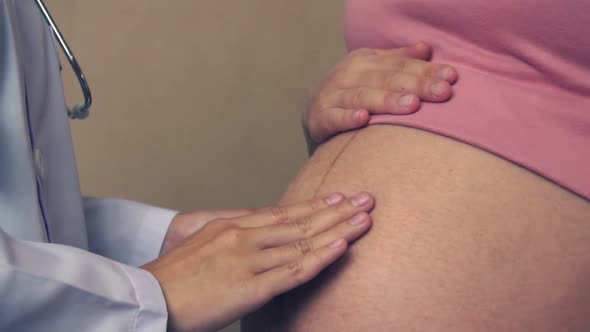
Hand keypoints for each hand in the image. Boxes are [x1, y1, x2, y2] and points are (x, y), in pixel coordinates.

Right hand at [143, 191, 374, 331]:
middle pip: (300, 221)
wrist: (149, 298)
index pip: (283, 212)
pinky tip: (341, 246)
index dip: (314, 204)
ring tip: (365, 218)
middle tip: (367, 198)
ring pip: (302, 242)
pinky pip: (293, 271)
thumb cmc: (173, 276)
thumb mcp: (200, 242)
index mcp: (232, 225)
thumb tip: (255, 232)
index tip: (339, 196)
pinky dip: (320, 257)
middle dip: (336, 210)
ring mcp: (249, 261)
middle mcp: (244, 237)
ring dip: (337, 229)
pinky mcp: (251, 288)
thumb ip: (231, 235)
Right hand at [304, 42, 457, 150]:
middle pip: (386, 79)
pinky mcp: (319, 118)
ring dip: (387, 101)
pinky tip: (364, 119)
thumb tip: (427, 48)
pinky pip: (334, 117)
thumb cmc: (350, 92)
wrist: (311, 113)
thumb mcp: (372, 73)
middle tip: (442, 92)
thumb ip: (398, 61)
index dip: (426, 70)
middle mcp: (347, 74)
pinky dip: (347, 118)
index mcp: (364, 61)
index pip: (400, 65)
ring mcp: (332, 95)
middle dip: (416, 85)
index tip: (452, 78)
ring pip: (362, 96)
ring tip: (412, 106)